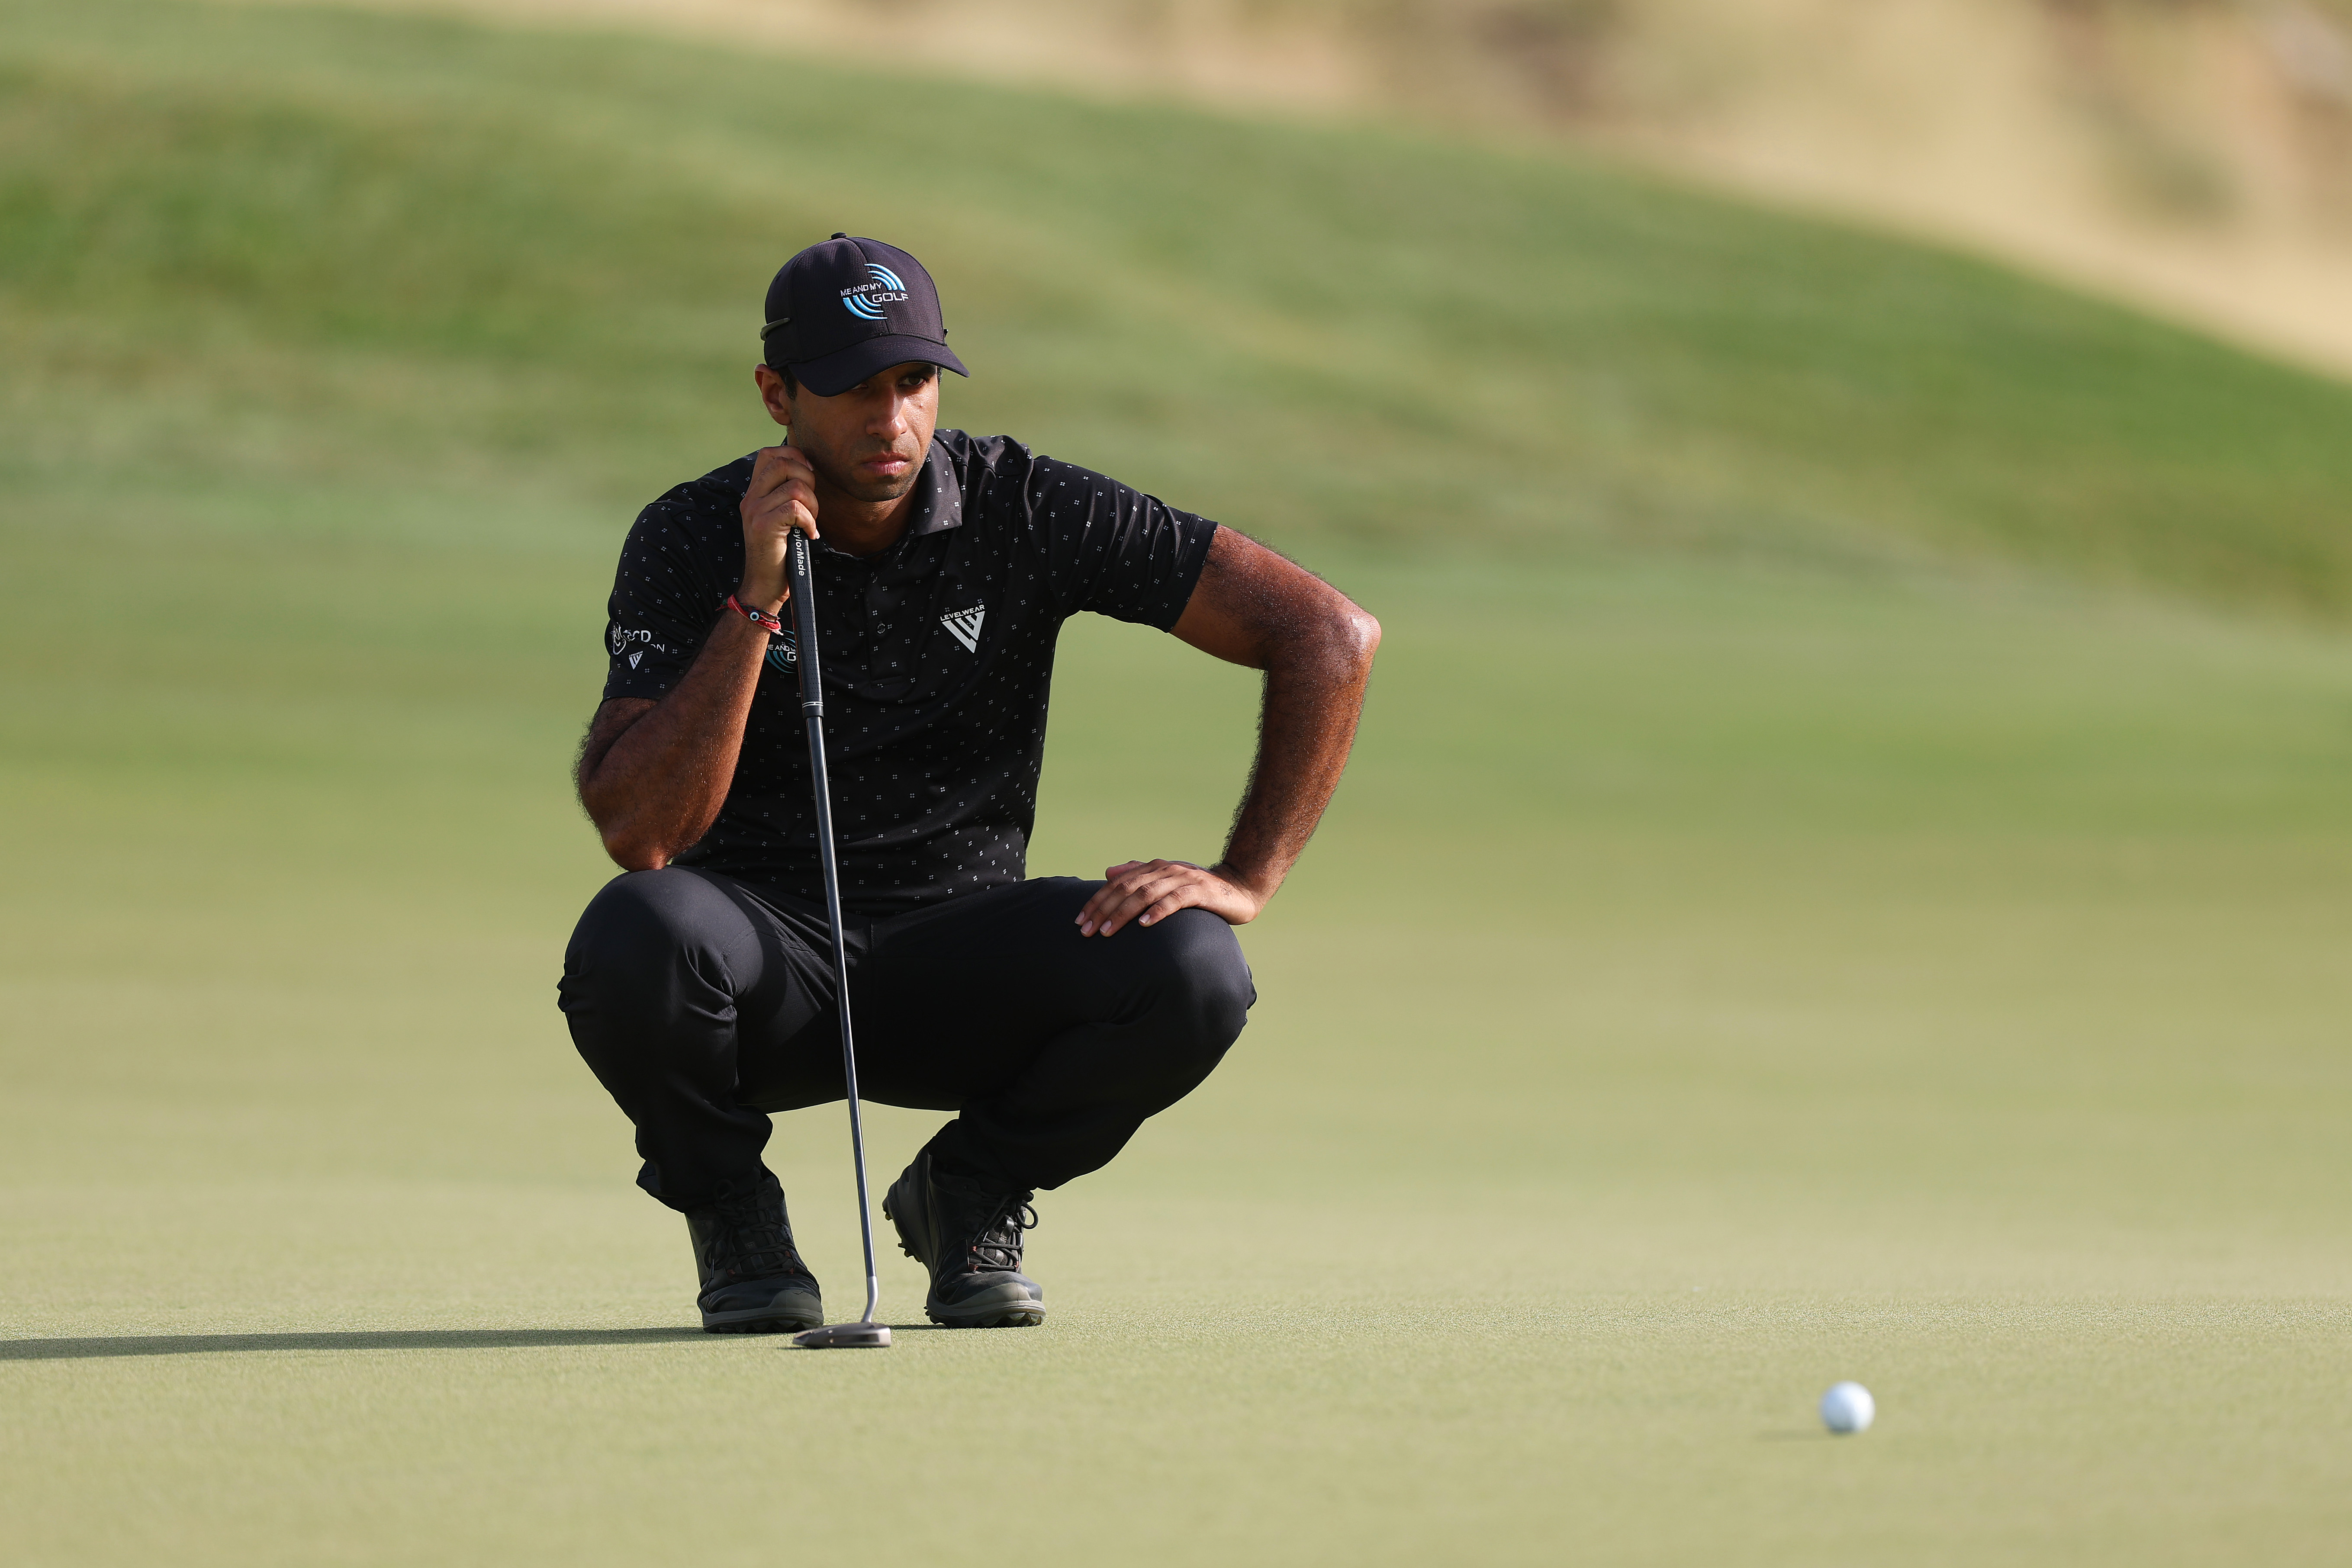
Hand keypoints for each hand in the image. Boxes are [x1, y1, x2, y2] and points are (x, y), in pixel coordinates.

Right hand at [737, 444, 818, 611]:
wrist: (765, 585)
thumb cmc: (781, 552)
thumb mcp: (781, 517)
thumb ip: (787, 493)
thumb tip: (809, 469)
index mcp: (755, 492)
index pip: (770, 453)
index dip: (795, 457)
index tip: (808, 479)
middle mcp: (751, 497)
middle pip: (784, 463)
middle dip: (808, 480)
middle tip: (811, 505)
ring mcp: (755, 511)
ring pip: (794, 487)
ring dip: (812, 505)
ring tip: (810, 523)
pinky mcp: (763, 526)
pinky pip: (795, 508)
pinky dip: (809, 521)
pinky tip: (809, 535)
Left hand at [1076, 859, 1264, 936]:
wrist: (1239, 888)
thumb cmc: (1198, 889)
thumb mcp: (1165, 882)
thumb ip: (1138, 876)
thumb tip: (1108, 873)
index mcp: (1154, 868)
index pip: (1118, 883)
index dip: (1097, 901)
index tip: (1079, 920)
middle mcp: (1166, 870)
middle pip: (1127, 888)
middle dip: (1104, 909)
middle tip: (1087, 931)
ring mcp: (1183, 879)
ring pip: (1146, 893)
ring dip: (1124, 913)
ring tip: (1107, 931)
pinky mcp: (1201, 891)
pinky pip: (1176, 900)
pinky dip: (1158, 911)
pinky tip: (1144, 924)